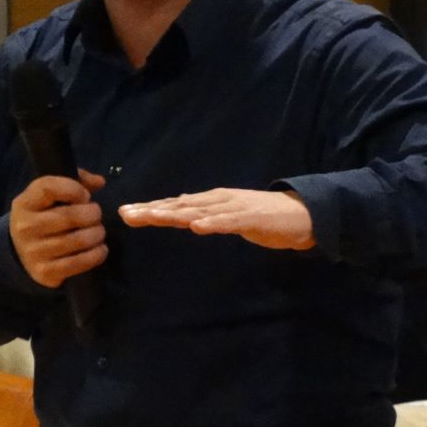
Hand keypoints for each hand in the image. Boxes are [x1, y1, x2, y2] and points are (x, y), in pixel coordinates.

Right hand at [8, 170, 107, 289]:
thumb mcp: (51, 195)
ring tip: (98, 231)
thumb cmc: (43, 216)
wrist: (21, 251)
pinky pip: (79, 263)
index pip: (48, 189)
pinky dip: (97, 254)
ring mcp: (34, 252)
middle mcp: (25, 227)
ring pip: (78, 240)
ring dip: (97, 234)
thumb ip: (77, 181)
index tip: (85, 196)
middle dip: (93, 214)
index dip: (74, 189)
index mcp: (25, 203)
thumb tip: (100, 182)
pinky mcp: (45, 272)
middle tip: (96, 215)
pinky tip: (100, 249)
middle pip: (69, 216)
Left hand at [119, 188, 314, 250]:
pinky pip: (228, 222)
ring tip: (151, 216)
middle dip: (152, 210)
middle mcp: (217, 200)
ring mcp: (233, 208)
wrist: (301, 214)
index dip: (150, 208)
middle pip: (180, 206)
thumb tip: (179, 207)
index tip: (125, 212)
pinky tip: (196, 226)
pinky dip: (211, 223)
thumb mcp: (227, 214)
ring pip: (198, 211)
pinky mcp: (250, 218)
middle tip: (126, 214)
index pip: (175, 205)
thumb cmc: (263, 216)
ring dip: (174, 213)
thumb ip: (205, 211)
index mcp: (211, 201)